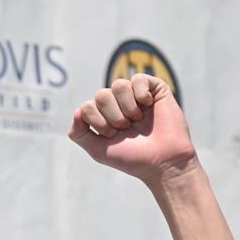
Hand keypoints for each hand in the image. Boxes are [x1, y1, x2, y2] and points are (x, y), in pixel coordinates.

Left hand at [68, 74, 197, 185]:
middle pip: (101, 95)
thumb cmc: (131, 157)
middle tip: (126, 129)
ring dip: (127, 107)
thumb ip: (79, 133)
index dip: (98, 122)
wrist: (162, 161)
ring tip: (137, 120)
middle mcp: (118, 103)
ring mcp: (135, 95)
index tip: (112, 136)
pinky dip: (140, 94)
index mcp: (103, 116)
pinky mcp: (154, 89)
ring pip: (118, 85)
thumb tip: (76, 112)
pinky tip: (148, 105)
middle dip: (112, 116)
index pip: (87, 107)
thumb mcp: (98, 150)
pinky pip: (138, 78)